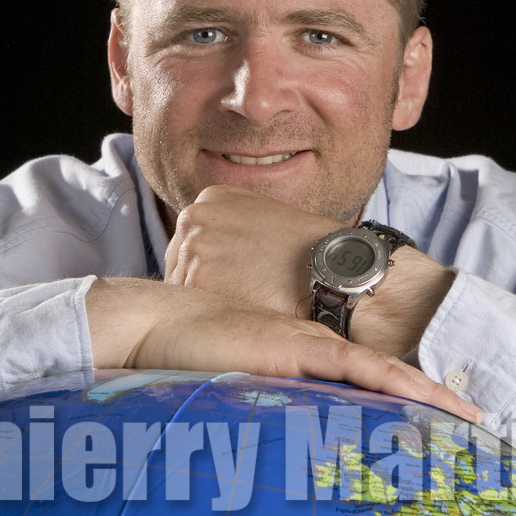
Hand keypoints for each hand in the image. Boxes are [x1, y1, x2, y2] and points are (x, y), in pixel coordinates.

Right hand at [86, 277, 480, 422]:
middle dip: (434, 406)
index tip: (447, 429)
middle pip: (391, 380)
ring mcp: (314, 346)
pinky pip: (363, 368)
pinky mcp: (303, 348)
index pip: (372, 385)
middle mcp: (321, 351)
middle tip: (478, 433)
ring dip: (429, 399)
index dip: (412, 405)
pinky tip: (432, 400)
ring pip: (388, 374)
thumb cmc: (191, 362)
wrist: (161, 325)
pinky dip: (401, 384)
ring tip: (470, 420)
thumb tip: (282, 465)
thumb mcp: (239, 396)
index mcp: (308, 363)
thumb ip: (267, 419)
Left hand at [164, 185, 337, 319]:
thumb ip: (234, 226)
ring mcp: (192, 247)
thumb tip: (219, 250)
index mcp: (211, 197)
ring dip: (207, 301)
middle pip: (182, 260)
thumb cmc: (309, 250)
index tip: (235, 277)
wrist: (333, 273)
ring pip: (184, 286)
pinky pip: (191, 308)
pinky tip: (238, 316)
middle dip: (206, 281)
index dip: (214, 264)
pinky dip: (211, 317)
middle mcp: (194, 216)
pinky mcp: (195, 281)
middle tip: (241, 294)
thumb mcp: (267, 216)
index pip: (193, 238)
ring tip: (244, 305)